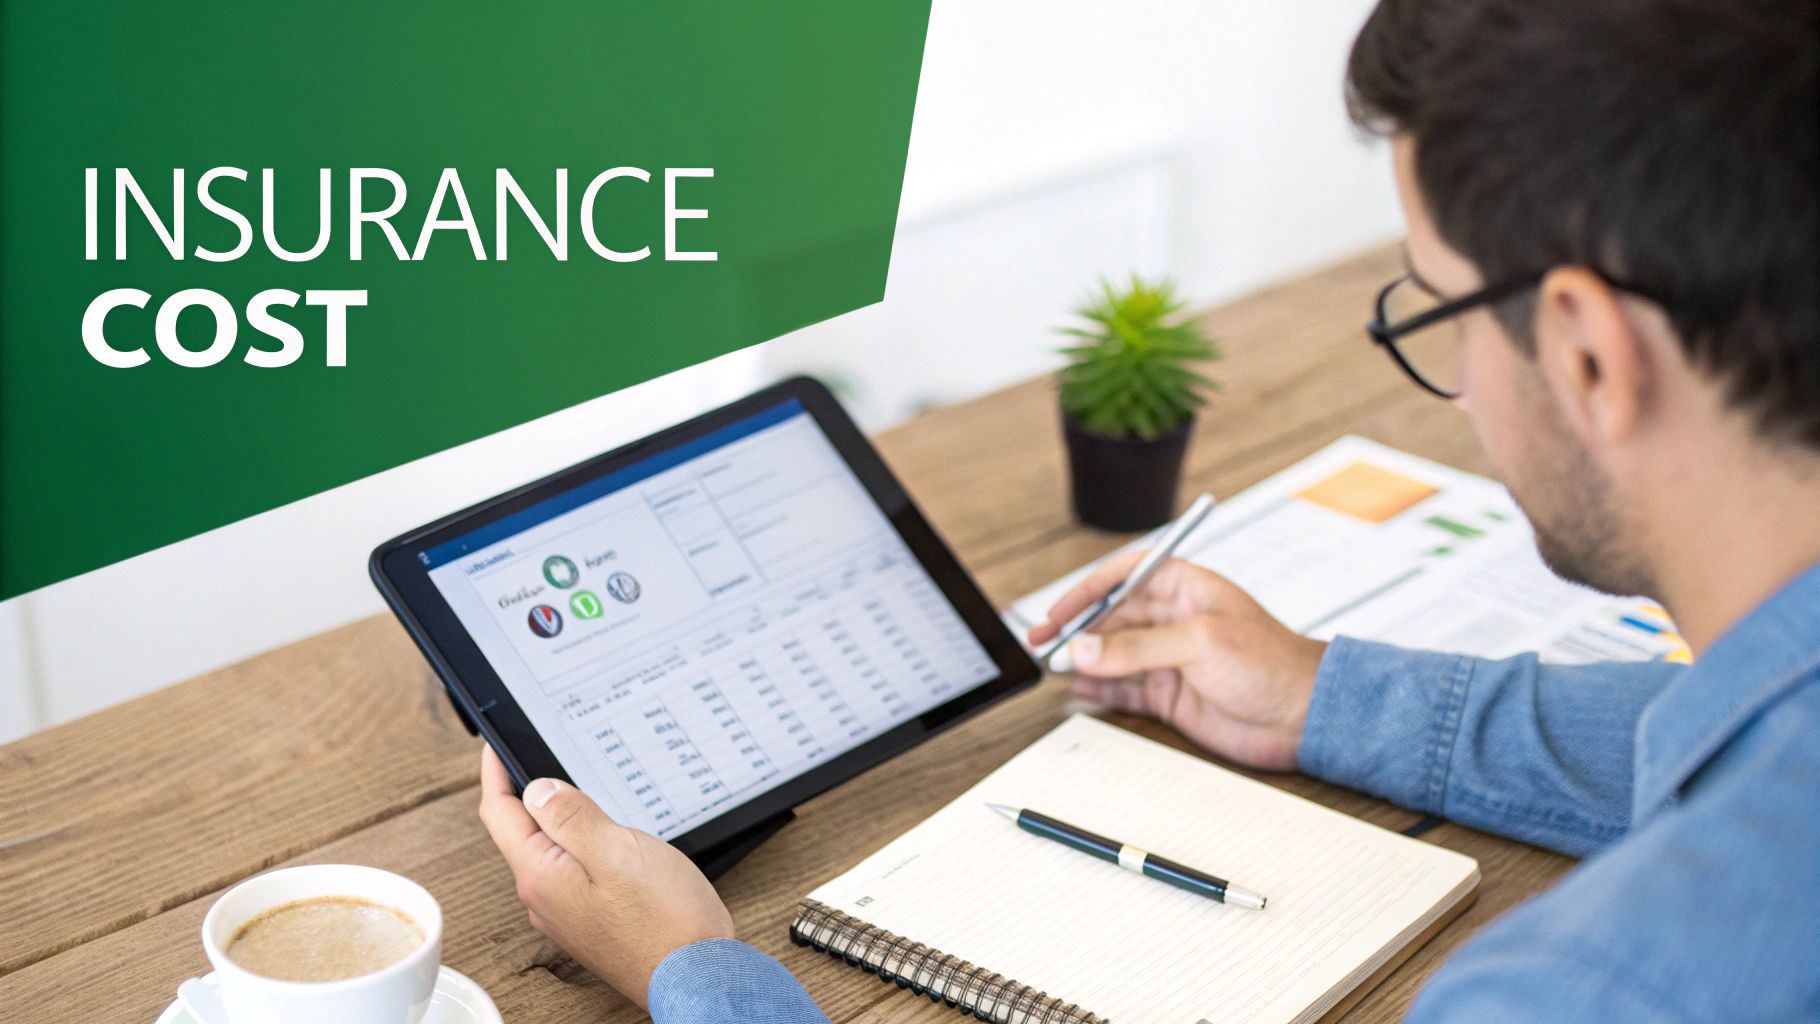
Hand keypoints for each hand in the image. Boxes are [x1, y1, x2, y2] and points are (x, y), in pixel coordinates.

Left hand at [476, 746, 733, 1007]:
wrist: (696, 976)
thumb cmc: (664, 919)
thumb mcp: (616, 849)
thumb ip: (570, 816)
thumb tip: (536, 789)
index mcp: (541, 875)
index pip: (500, 814)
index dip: (495, 774)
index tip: (495, 746)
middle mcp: (545, 898)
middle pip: (522, 833)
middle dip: (528, 795)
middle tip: (538, 758)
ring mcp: (566, 914)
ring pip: (550, 853)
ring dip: (558, 821)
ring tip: (577, 792)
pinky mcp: (591, 921)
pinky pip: (572, 872)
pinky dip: (580, 846)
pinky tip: (604, 839)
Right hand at [1027, 551, 1327, 770]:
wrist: (1305, 716)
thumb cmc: (1271, 663)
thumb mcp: (1201, 643)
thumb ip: (1138, 647)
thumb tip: (1084, 649)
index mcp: (1186, 588)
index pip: (1126, 575)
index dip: (1089, 588)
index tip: (1060, 608)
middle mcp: (1174, 620)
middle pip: (1112, 616)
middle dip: (1077, 628)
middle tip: (1045, 642)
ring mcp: (1171, 659)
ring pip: (1113, 654)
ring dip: (1084, 659)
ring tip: (1054, 667)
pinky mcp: (1172, 695)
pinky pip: (1125, 688)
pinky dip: (1100, 691)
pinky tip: (1079, 691)